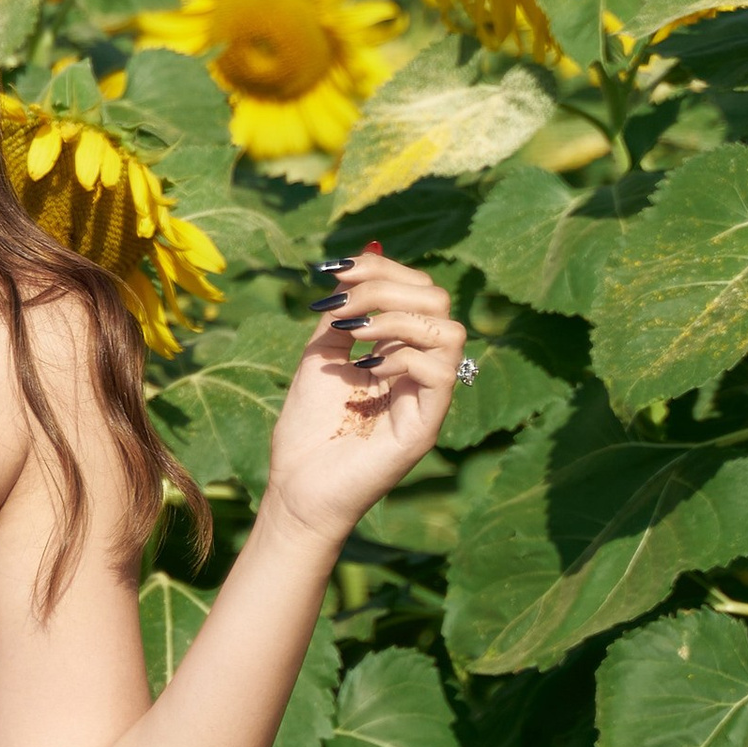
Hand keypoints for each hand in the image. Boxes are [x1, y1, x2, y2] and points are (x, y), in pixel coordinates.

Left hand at [260, 248, 467, 548]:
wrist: (297, 488)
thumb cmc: (309, 429)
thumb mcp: (321, 355)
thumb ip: (343, 311)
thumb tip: (360, 258)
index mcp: (402, 351)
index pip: (417, 290)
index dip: (381, 270)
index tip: (336, 271)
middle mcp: (423, 370)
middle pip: (439, 299)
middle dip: (386, 287)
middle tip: (343, 309)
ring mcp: (428, 399)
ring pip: (450, 330)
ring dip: (395, 318)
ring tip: (354, 336)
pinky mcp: (426, 426)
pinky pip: (440, 371)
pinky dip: (401, 357)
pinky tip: (368, 371)